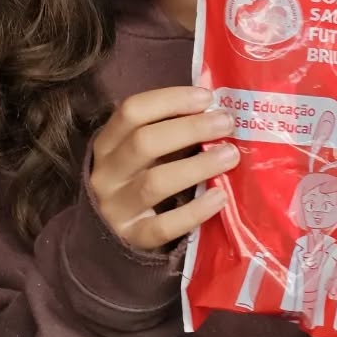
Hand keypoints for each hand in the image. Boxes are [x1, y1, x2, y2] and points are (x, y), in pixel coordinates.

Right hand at [88, 86, 234, 251]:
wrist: (108, 237)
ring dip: (197, 166)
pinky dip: (194, 211)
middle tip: (226, 123)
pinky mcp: (132, 239)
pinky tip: (219, 197)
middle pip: (144, 142)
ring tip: (230, 156)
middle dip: (190, 129)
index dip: (170, 99)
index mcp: (107, 144)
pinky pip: (164, 226)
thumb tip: (213, 109)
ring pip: (155, 183)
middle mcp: (105, 174)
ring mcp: (116, 208)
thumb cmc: (136, 181)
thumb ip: (167, 132)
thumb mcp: (140, 154)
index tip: (207, 97)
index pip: (132, 111)